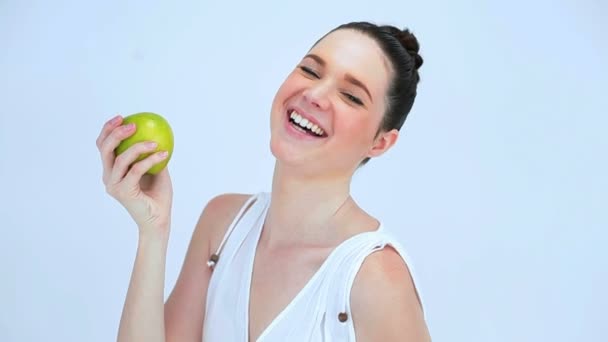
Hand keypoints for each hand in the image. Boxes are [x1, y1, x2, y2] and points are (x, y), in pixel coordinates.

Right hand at [96, 114, 172, 234]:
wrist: (160, 219)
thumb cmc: (158, 195)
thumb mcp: (156, 169)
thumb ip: (150, 153)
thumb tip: (157, 131)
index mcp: (112, 171)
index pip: (103, 147)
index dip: (108, 130)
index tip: (122, 117)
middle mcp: (109, 177)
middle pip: (104, 149)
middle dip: (116, 133)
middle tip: (133, 124)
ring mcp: (114, 185)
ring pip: (121, 158)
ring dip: (139, 146)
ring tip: (155, 142)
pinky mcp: (123, 191)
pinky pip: (136, 169)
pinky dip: (150, 160)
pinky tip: (164, 154)